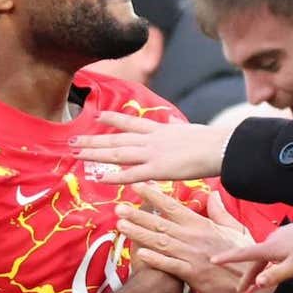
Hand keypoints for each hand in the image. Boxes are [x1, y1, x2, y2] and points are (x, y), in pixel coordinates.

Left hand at [70, 112, 232, 183]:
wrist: (220, 147)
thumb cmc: (210, 140)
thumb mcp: (189, 127)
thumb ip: (175, 124)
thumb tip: (170, 118)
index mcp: (160, 129)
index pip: (131, 122)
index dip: (113, 119)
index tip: (97, 115)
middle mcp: (151, 139)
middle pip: (116, 139)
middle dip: (93, 139)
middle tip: (72, 140)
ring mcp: (152, 154)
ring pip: (118, 153)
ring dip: (95, 154)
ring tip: (77, 154)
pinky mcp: (158, 170)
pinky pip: (131, 174)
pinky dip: (115, 176)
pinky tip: (100, 177)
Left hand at [119, 183, 258, 292]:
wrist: (250, 284)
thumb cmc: (243, 257)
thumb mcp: (235, 229)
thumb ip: (220, 212)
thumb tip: (212, 194)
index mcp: (202, 225)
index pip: (174, 207)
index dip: (155, 197)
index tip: (138, 187)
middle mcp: (194, 237)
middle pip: (161, 224)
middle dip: (138, 215)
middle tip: (119, 207)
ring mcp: (192, 255)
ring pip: (161, 242)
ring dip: (140, 234)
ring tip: (121, 225)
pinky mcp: (193, 274)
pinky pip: (170, 265)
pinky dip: (155, 259)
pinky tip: (139, 253)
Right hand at [212, 220, 292, 292]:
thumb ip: (275, 276)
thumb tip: (256, 283)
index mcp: (271, 247)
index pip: (244, 254)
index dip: (227, 257)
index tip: (212, 260)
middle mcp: (273, 237)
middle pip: (256, 257)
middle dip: (249, 273)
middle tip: (242, 290)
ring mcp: (283, 234)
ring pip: (268, 253)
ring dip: (264, 266)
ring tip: (266, 279)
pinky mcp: (292, 233)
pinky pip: (278, 247)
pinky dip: (274, 258)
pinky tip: (285, 262)